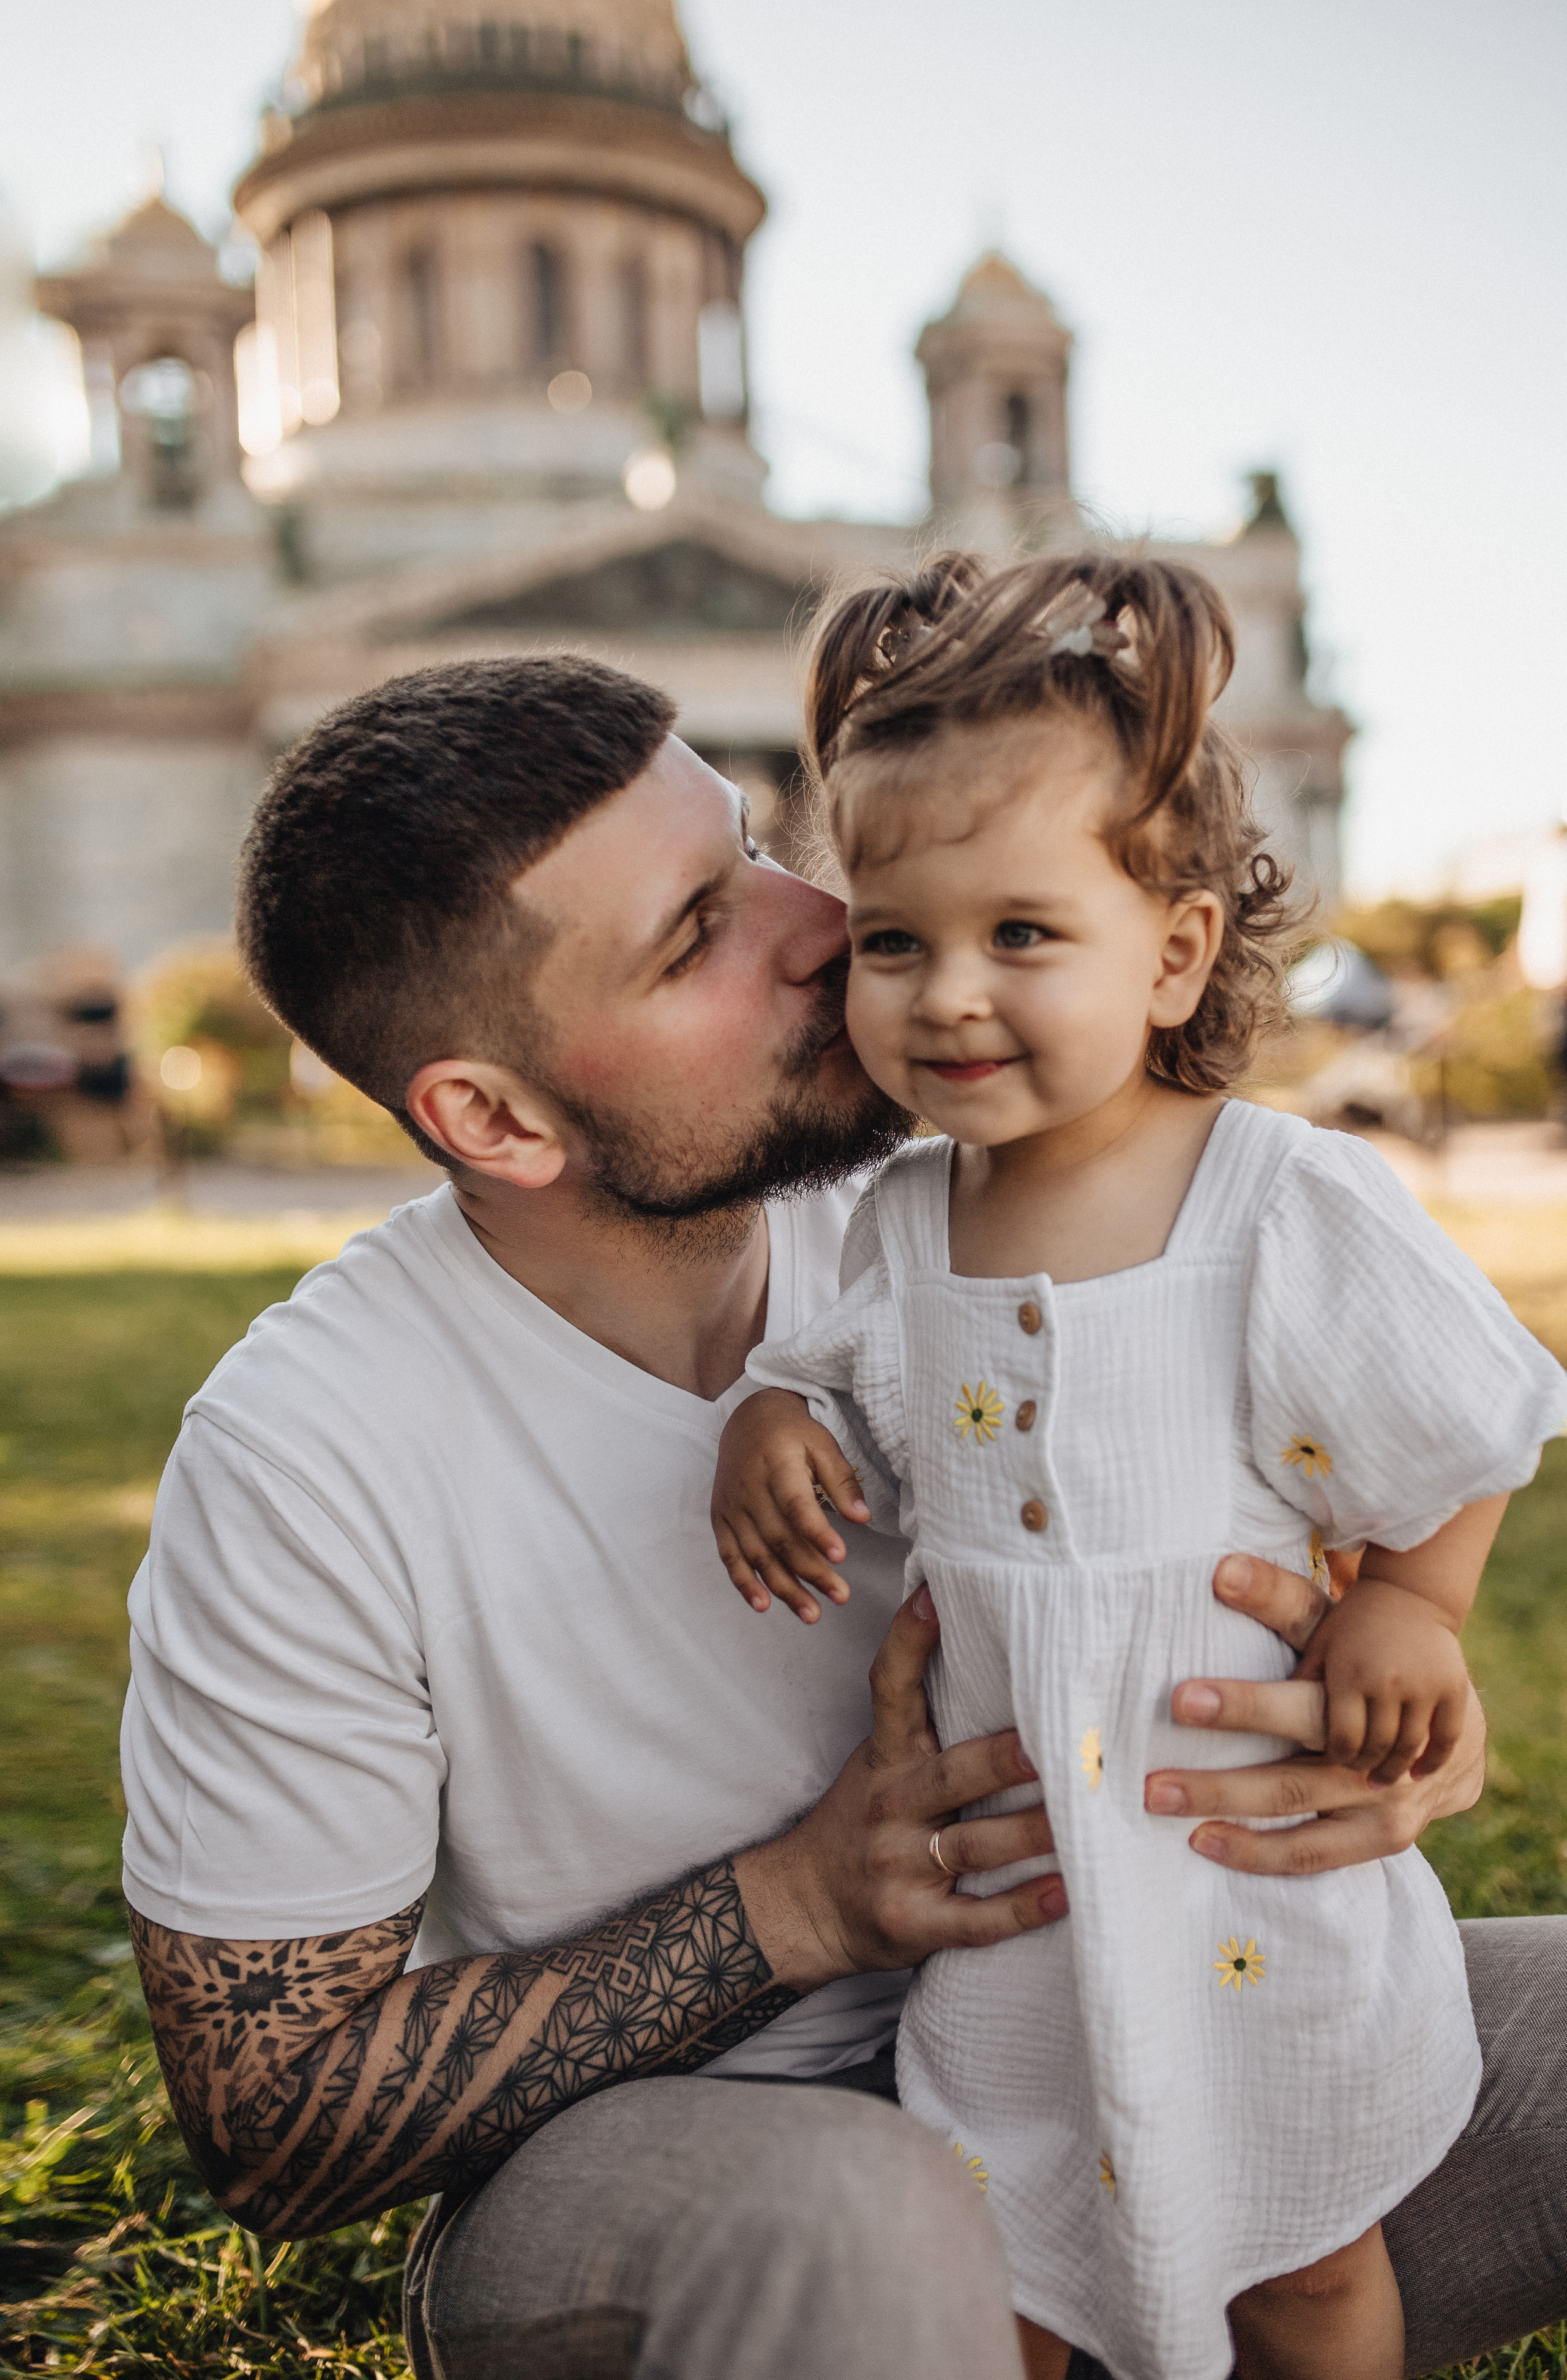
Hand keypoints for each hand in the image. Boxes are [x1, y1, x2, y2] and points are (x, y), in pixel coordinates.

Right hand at [712, 1389, 870, 1621]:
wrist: (746, 1420)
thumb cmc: (792, 1433)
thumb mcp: (822, 1443)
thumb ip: (841, 1480)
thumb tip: (863, 1518)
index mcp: (776, 1465)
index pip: (795, 1504)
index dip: (817, 1532)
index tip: (841, 1556)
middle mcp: (748, 1489)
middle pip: (779, 1538)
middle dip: (810, 1571)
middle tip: (840, 1596)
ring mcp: (731, 1507)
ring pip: (757, 1554)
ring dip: (784, 1587)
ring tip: (812, 1613)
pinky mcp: (721, 1519)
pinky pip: (729, 1556)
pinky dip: (744, 1583)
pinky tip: (763, 1605)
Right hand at [735, 1584, 1064, 1990]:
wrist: (803, 1906)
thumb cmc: (861, 1821)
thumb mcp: (879, 1764)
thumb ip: (925, 1725)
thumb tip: (1000, 1662)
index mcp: (885, 1758)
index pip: (889, 1690)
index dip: (908, 1641)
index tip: (932, 1597)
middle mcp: (890, 1806)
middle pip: (950, 1776)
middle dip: (1002, 1761)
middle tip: (1056, 1745)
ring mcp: (899, 1867)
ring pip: (975, 1847)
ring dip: (1032, 1835)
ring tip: (1086, 1820)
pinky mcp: (914, 1923)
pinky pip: (977, 1919)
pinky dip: (1022, 1907)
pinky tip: (1065, 1893)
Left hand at [1144, 1553, 1485, 1876]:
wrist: (1451, 1723)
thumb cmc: (1365, 1662)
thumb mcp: (1330, 1627)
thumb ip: (1276, 1601)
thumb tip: (1219, 1568)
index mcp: (1357, 1686)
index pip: (1296, 1705)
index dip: (1242, 1704)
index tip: (1179, 1701)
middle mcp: (1373, 1745)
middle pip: (1291, 1769)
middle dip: (1219, 1782)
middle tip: (1152, 1785)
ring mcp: (1387, 1795)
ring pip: (1303, 1816)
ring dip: (1234, 1820)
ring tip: (1169, 1814)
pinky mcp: (1392, 1836)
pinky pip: (1320, 1855)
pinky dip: (1265, 1856)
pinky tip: (1210, 1847)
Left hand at [1293, 1576, 1469, 1783]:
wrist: (1409, 1593)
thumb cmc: (1353, 1625)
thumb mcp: (1320, 1647)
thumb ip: (1303, 1685)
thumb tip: (1274, 1731)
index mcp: (1349, 1674)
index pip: (1343, 1739)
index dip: (1339, 1757)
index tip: (1337, 1761)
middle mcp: (1387, 1681)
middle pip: (1376, 1746)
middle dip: (1364, 1766)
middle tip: (1358, 1775)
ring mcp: (1424, 1686)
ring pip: (1410, 1747)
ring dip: (1396, 1770)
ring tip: (1382, 1781)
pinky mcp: (1453, 1688)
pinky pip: (1446, 1737)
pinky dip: (1434, 1760)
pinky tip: (1420, 1774)